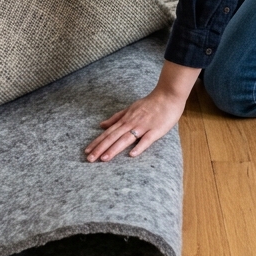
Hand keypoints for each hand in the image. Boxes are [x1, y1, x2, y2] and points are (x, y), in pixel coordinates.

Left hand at [85, 62, 199, 160]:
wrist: (168, 96)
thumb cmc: (149, 103)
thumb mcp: (130, 109)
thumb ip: (116, 118)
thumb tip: (101, 125)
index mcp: (125, 119)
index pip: (108, 132)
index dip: (97, 142)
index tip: (87, 151)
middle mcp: (131, 123)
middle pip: (113, 137)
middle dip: (101, 148)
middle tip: (90, 159)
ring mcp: (143, 126)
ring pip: (126, 139)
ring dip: (114, 149)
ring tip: (104, 158)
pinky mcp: (156, 130)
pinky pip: (146, 140)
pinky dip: (139, 147)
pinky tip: (131, 155)